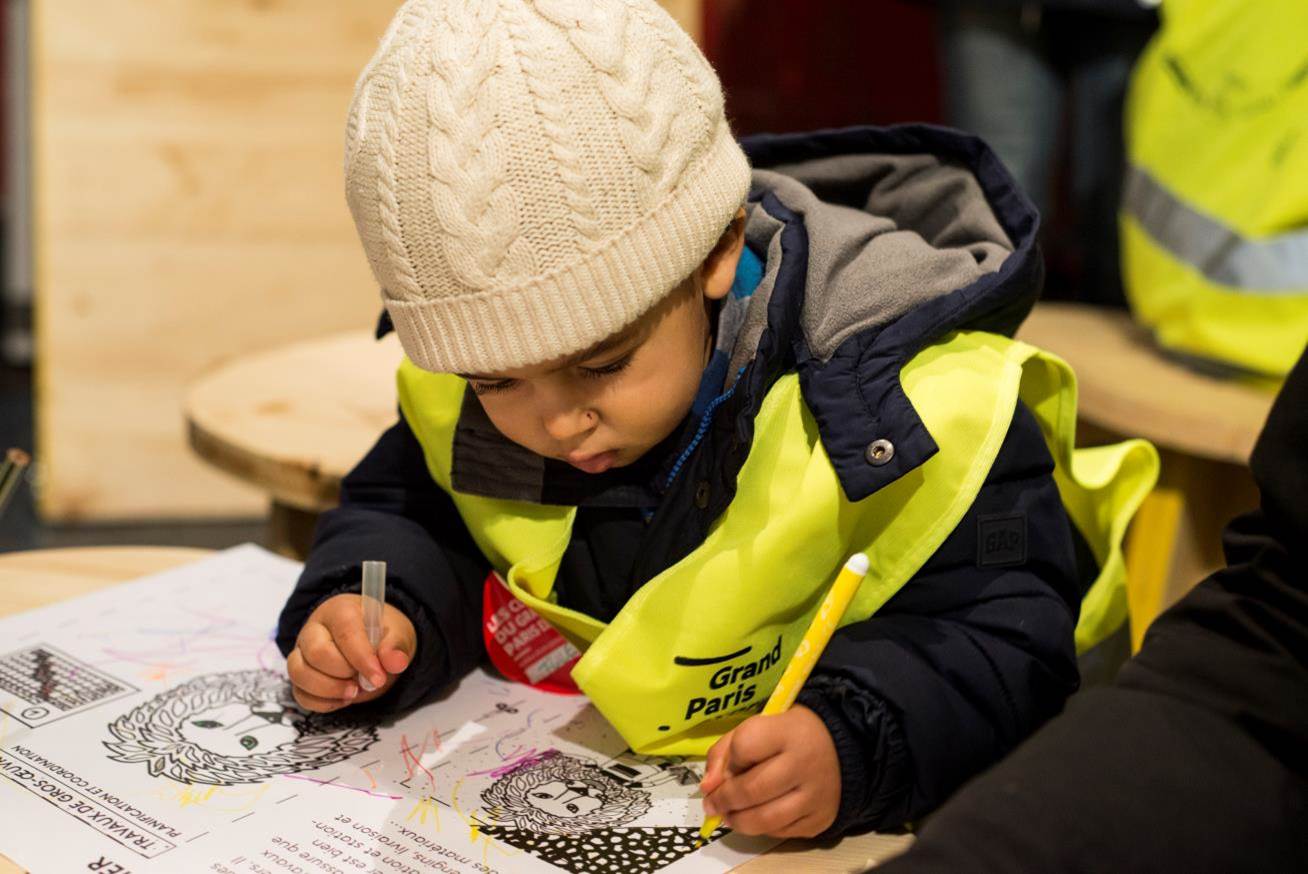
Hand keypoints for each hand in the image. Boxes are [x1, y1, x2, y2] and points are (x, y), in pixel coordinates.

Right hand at [287, 593, 415, 711]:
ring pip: (299, 673)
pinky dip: (322, 703)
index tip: (379, 678)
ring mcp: (302, 652)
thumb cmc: (382, 635)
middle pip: (316, 653)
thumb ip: (396, 646)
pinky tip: (343, 698)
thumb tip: (396, 662)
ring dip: (330, 690)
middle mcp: (314, 629)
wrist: (371, 644)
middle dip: (343, 674)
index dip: (361, 658)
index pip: (346, 632)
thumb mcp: (398, 635)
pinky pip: (299, 693)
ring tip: (354, 691)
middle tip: (366, 681)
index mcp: (341, 611)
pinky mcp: (299, 674)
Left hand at [700, 705, 840, 837]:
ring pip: (764, 820)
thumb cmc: (789, 735)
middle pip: (751, 790)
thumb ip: (725, 751)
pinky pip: (780, 832)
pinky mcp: (819, 819)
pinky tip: (755, 816)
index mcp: (788, 731)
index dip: (728, 759)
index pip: (744, 747)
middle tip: (711, 803)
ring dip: (736, 820)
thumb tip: (707, 787)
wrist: (840, 749)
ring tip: (727, 814)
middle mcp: (804, 764)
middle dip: (723, 799)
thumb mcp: (758, 726)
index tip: (727, 765)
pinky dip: (761, 828)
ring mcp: (815, 796)